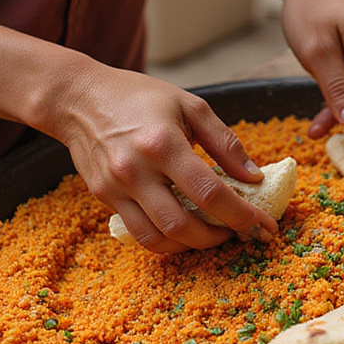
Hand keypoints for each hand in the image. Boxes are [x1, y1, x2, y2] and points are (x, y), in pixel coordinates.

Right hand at [54, 66, 278, 252]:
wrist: (78, 97)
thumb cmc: (139, 96)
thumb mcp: (190, 105)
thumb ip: (225, 142)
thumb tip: (254, 177)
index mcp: (162, 143)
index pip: (210, 193)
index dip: (242, 216)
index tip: (264, 227)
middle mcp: (136, 170)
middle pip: (183, 226)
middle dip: (219, 238)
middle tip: (240, 233)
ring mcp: (115, 188)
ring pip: (158, 239)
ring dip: (192, 246)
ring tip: (213, 234)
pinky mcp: (103, 197)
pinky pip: (138, 232)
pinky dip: (166, 240)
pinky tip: (184, 230)